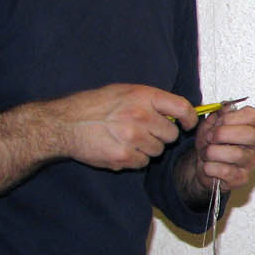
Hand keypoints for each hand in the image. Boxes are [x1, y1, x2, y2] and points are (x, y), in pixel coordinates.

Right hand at [0, 84, 195, 192]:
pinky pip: (142, 163)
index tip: (187, 124)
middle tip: (143, 132)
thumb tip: (177, 113)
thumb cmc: (94, 106)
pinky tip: (119, 149)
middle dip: (160, 136)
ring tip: (126, 139)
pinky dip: (134, 159)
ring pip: (157, 151)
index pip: (182, 108)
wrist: (65, 124)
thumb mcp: (124, 92)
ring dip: (146, 148)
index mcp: (143, 96)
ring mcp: (133, 138)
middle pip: (170, 135)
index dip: (190, 119)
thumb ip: (151, 101)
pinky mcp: (124, 157)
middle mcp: (141, 116)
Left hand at [184, 102, 254, 199]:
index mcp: (251, 126)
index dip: (230, 118)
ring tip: (206, 153)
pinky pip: (226, 171)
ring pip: (236, 154)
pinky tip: (208, 167)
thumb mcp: (210, 124)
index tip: (217, 123)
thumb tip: (224, 110)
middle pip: (249, 134)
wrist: (202, 166)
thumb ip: (217, 114)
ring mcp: (250, 162)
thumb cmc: (210, 144)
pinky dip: (210, 168)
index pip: (251, 115)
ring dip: (212, 152)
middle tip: (210, 138)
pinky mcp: (242, 178)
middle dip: (222, 134)